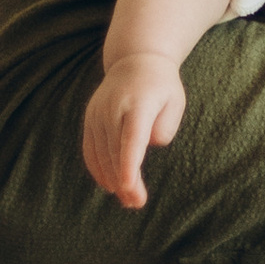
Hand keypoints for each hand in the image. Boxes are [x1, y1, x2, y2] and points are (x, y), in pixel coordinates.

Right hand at [83, 53, 186, 205]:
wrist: (134, 60)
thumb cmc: (161, 86)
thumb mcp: (175, 101)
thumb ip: (165, 126)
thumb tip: (149, 145)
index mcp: (138, 103)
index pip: (131, 138)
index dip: (128, 164)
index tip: (128, 186)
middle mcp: (113, 108)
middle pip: (116, 151)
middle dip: (125, 181)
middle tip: (137, 203)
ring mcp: (97, 113)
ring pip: (101, 154)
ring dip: (112, 179)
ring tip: (129, 200)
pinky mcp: (90, 119)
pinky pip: (90, 149)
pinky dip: (98, 169)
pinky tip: (110, 185)